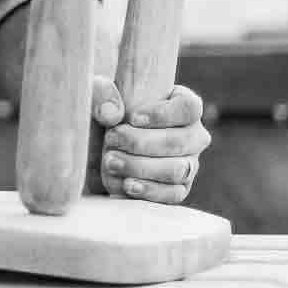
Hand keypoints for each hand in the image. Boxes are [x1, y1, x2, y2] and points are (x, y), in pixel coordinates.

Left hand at [90, 77, 210, 203]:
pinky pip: (173, 194)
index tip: (132, 118)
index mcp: (181, 104)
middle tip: (111, 139)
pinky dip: (149, 190)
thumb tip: (111, 113)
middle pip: (181, 141)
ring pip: (178, 169)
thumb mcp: (95, 96)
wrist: (96, 150)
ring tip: (111, 161)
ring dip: (141, 166)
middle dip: (141, 142)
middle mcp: (192, 135)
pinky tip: (128, 184)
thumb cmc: (102, 114)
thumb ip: (100, 93)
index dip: (163, 114)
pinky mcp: (178, 189)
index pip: (188, 107)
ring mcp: (188, 164)